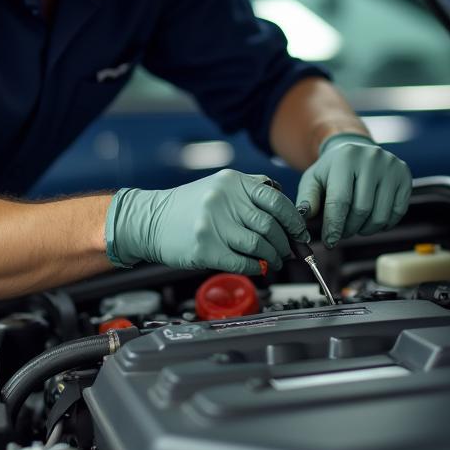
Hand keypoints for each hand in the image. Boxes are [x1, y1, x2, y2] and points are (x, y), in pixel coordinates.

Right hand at [105, 169, 308, 274]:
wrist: (149, 220)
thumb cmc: (187, 206)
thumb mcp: (219, 186)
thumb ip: (250, 193)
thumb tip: (286, 215)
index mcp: (232, 182)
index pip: (276, 201)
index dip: (293, 220)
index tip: (300, 233)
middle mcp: (223, 200)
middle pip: (270, 225)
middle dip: (285, 243)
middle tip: (288, 251)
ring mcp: (213, 224)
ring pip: (259, 245)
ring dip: (272, 258)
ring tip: (273, 261)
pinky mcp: (205, 248)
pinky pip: (242, 262)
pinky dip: (255, 267)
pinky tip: (257, 267)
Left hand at [296, 133, 411, 247]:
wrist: (355, 151)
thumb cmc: (332, 170)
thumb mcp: (313, 179)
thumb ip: (307, 198)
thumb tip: (304, 217)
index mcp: (345, 158)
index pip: (340, 200)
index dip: (334, 226)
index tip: (330, 242)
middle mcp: (371, 159)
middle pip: (361, 210)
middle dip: (349, 228)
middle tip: (342, 232)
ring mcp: (391, 166)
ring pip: (380, 215)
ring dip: (365, 229)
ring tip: (355, 225)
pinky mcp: (405, 176)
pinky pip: (397, 213)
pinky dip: (383, 224)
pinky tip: (371, 219)